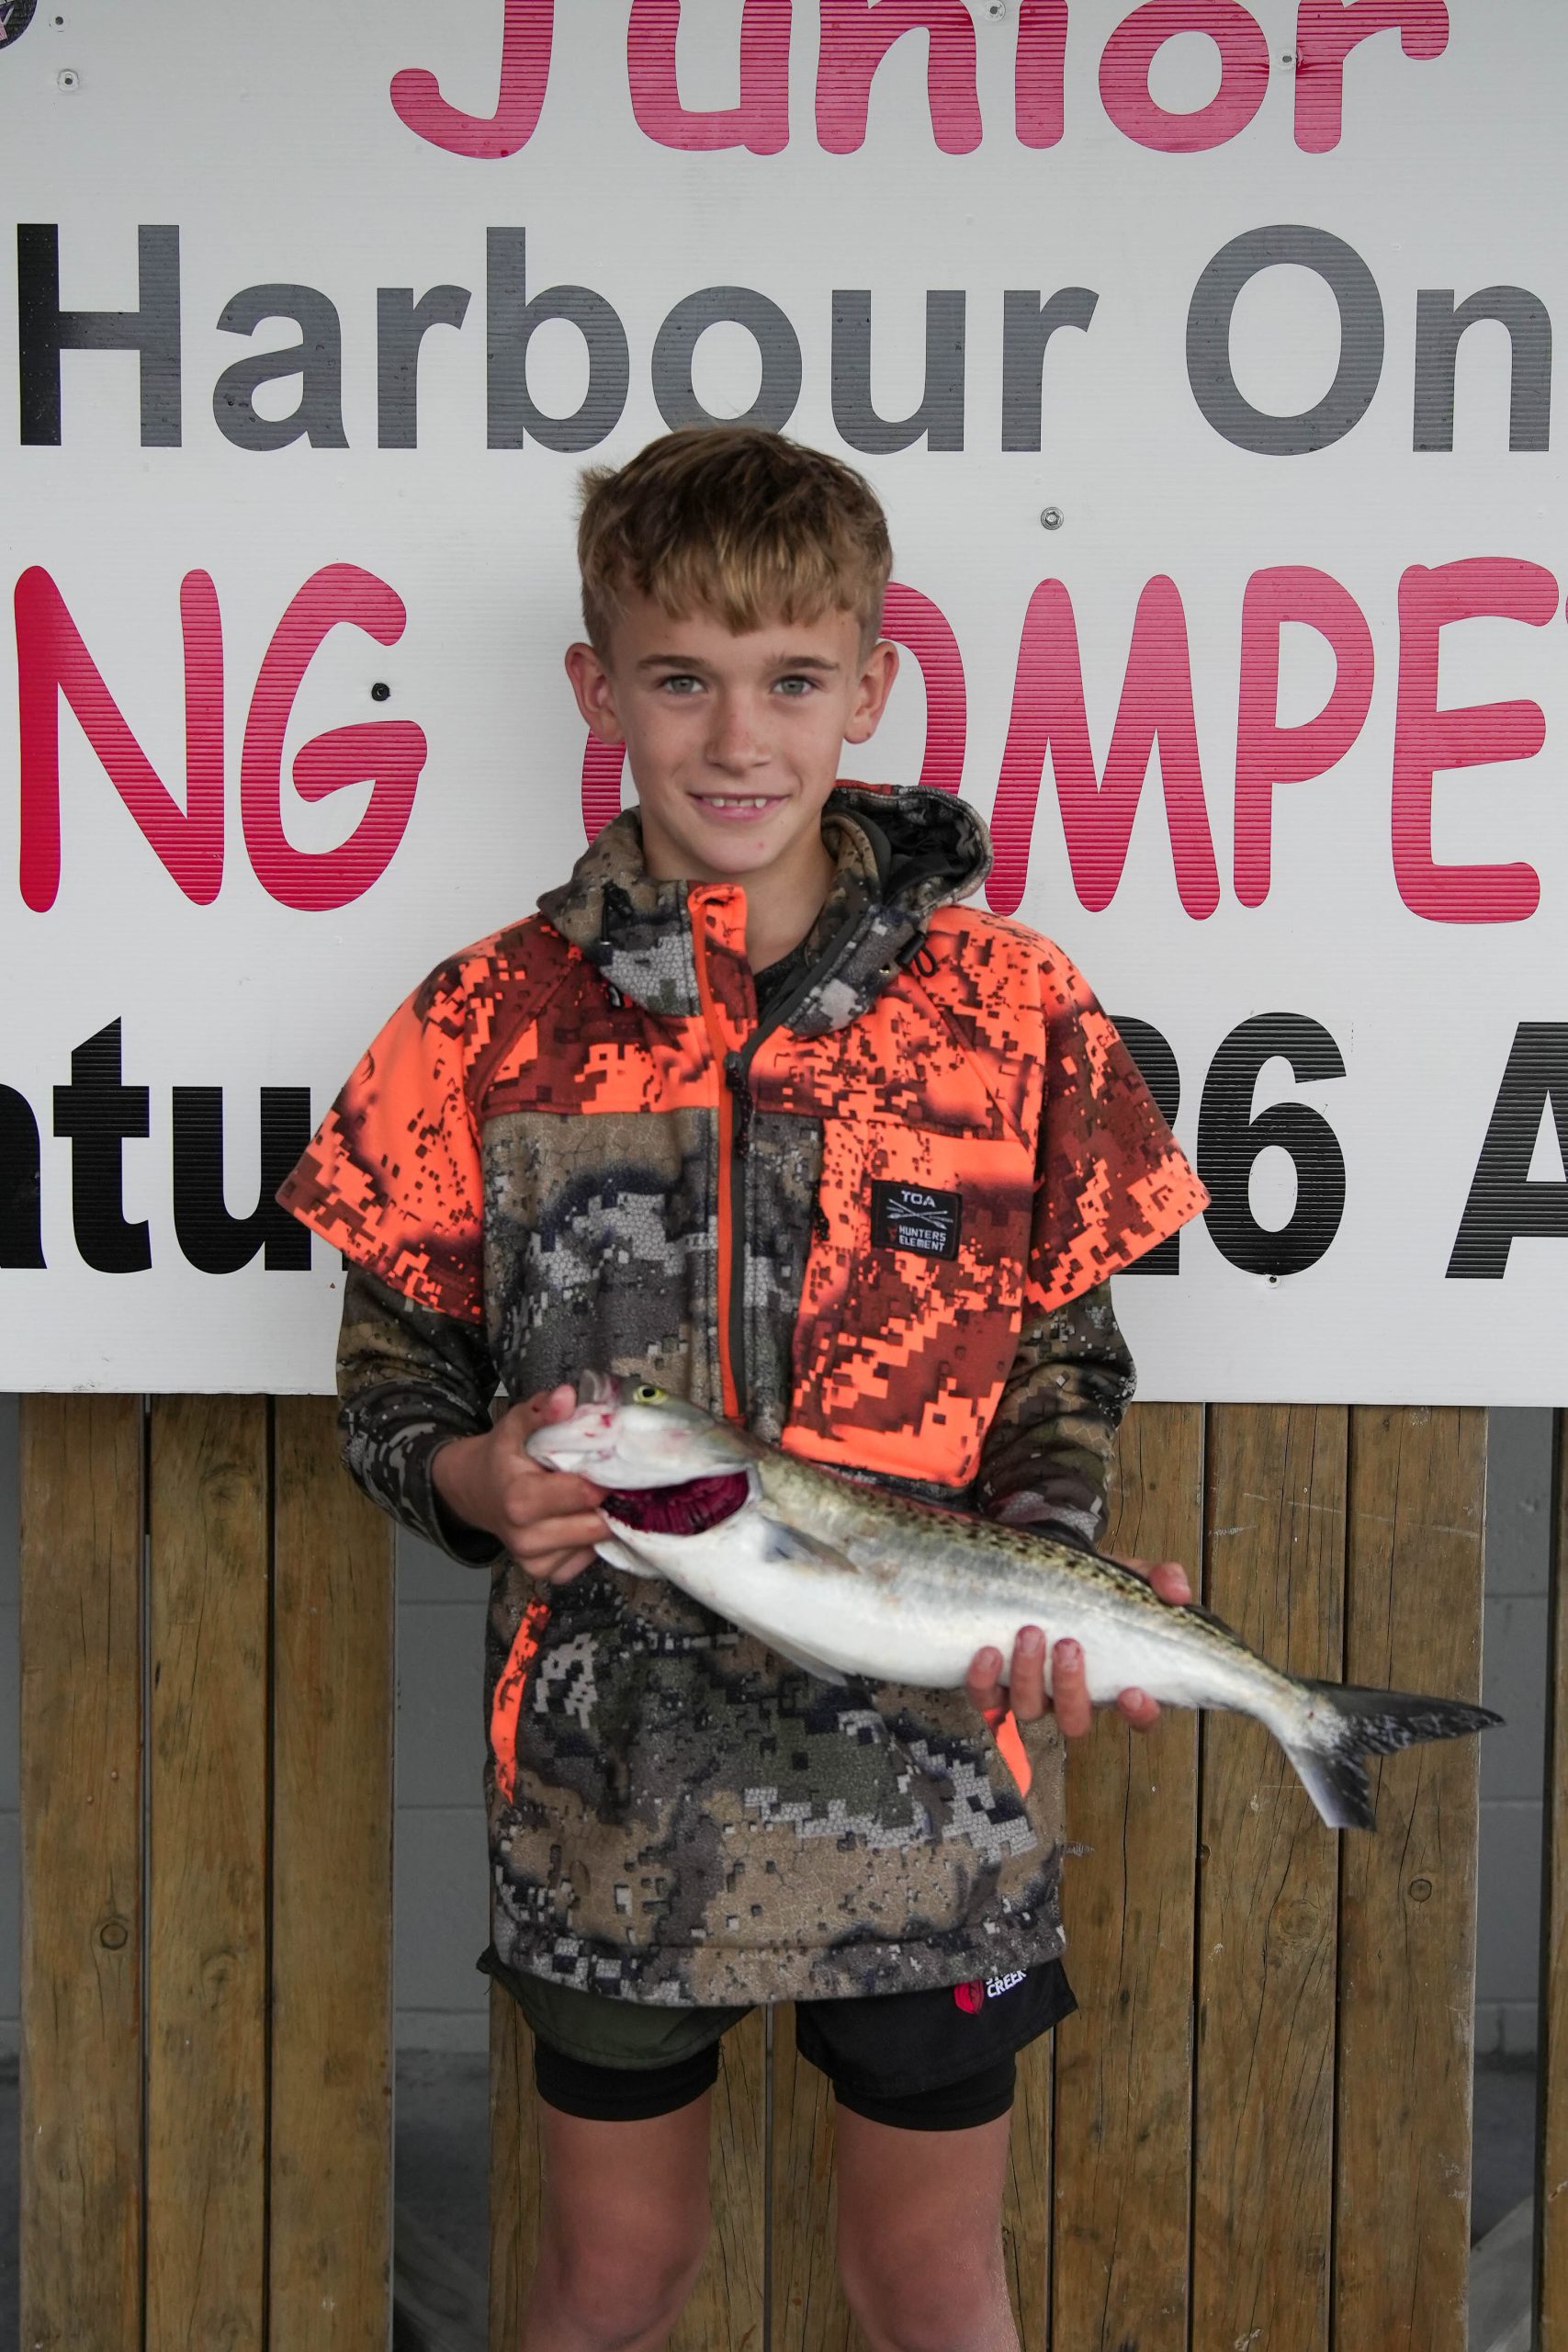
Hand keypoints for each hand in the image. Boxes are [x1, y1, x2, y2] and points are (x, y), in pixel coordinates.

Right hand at [431, 1385, 608, 1585]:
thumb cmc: (501, 1457)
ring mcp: (534, 1560)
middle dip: (610, 1502)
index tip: (616, 1462)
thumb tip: (567, 1396)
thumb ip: (542, 1411)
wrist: (474, 1492)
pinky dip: (588, 1542)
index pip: (584, 1494)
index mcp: (520, 1500)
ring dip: (600, 1521)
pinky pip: (584, 1562)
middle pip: (595, 1525)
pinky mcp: (543, 1573)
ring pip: (594, 1545)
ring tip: (592, 1498)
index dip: (606, 1476)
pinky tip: (577, 1519)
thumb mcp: (515, 1425)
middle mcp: (526, 1537)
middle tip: (613, 1480)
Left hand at [964, 1557, 1192, 1738]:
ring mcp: (1032, 1692)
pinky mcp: (993, 1683)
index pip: (1138, 1716)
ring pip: (1029, 1710)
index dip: (1139, 1715)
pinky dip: (983, 1680)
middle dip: (1072, 1688)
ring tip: (1029, 1632)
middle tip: (1068, 1645)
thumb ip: (1157, 1578)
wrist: (1037, 1569)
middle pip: (1075, 1721)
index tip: (1133, 1692)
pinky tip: (986, 1651)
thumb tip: (1178, 1591)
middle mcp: (1072, 1695)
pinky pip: (985, 1697)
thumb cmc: (1089, 1584)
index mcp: (1114, 1679)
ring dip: (1028, 1676)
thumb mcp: (1126, 1576)